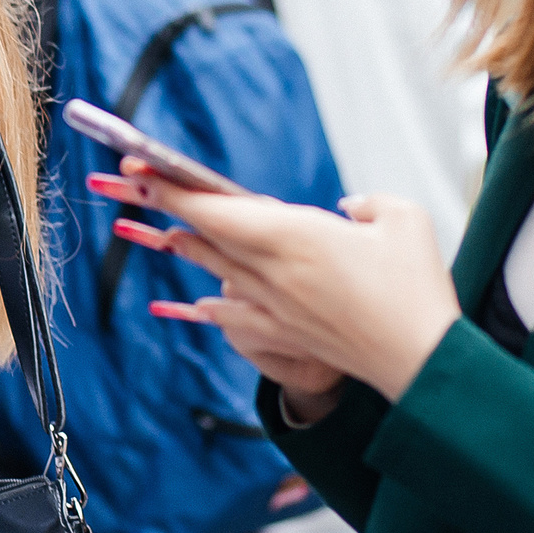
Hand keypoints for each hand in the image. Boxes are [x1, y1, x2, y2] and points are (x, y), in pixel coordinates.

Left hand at [95, 164, 460, 404]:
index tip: (133, 167)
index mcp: (296, 237)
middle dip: (153, 205)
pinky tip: (191, 302)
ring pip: (209, 269)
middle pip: (198, 233)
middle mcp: (271, 272)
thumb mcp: (404, 220)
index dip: (170, 187)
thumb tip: (345, 209)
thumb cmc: (416, 289)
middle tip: (113, 183)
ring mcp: (272, 307)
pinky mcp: (282, 335)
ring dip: (175, 245)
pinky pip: (230, 315)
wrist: (421, 365)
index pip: (215, 208)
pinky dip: (208, 303)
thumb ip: (367, 203)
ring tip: (140, 229)